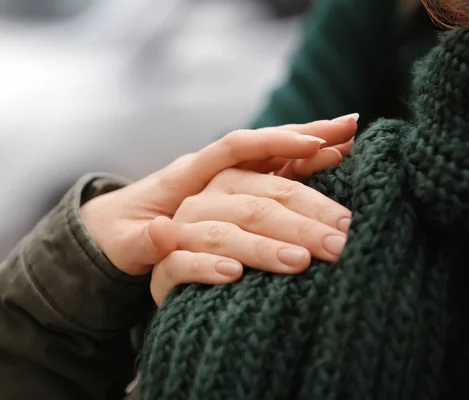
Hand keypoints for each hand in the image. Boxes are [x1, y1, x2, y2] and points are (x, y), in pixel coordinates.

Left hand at [80, 117, 355, 289]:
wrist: (115, 230)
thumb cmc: (120, 238)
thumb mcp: (125, 246)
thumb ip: (144, 243)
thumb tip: (163, 232)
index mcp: (184, 175)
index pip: (229, 150)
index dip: (268, 143)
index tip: (307, 141)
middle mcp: (211, 172)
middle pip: (261, 151)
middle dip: (303, 144)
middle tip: (349, 138)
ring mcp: (226, 181)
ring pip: (273, 157)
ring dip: (310, 145)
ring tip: (353, 136)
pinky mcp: (238, 194)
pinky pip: (276, 175)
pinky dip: (305, 166)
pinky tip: (336, 159)